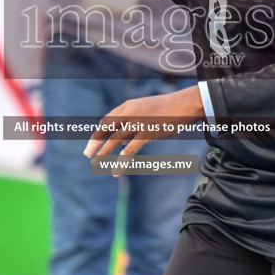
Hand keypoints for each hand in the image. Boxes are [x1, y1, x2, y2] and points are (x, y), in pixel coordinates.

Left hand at [84, 85, 204, 175]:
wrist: (187, 104)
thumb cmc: (169, 109)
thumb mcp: (146, 111)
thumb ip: (133, 123)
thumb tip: (122, 141)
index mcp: (128, 106)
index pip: (107, 120)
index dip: (98, 133)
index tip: (93, 143)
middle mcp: (129, 113)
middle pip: (105, 128)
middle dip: (95, 142)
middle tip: (88, 155)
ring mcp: (138, 122)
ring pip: (114, 140)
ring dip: (104, 153)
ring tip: (96, 164)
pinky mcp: (147, 133)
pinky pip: (130, 150)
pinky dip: (121, 161)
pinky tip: (115, 171)